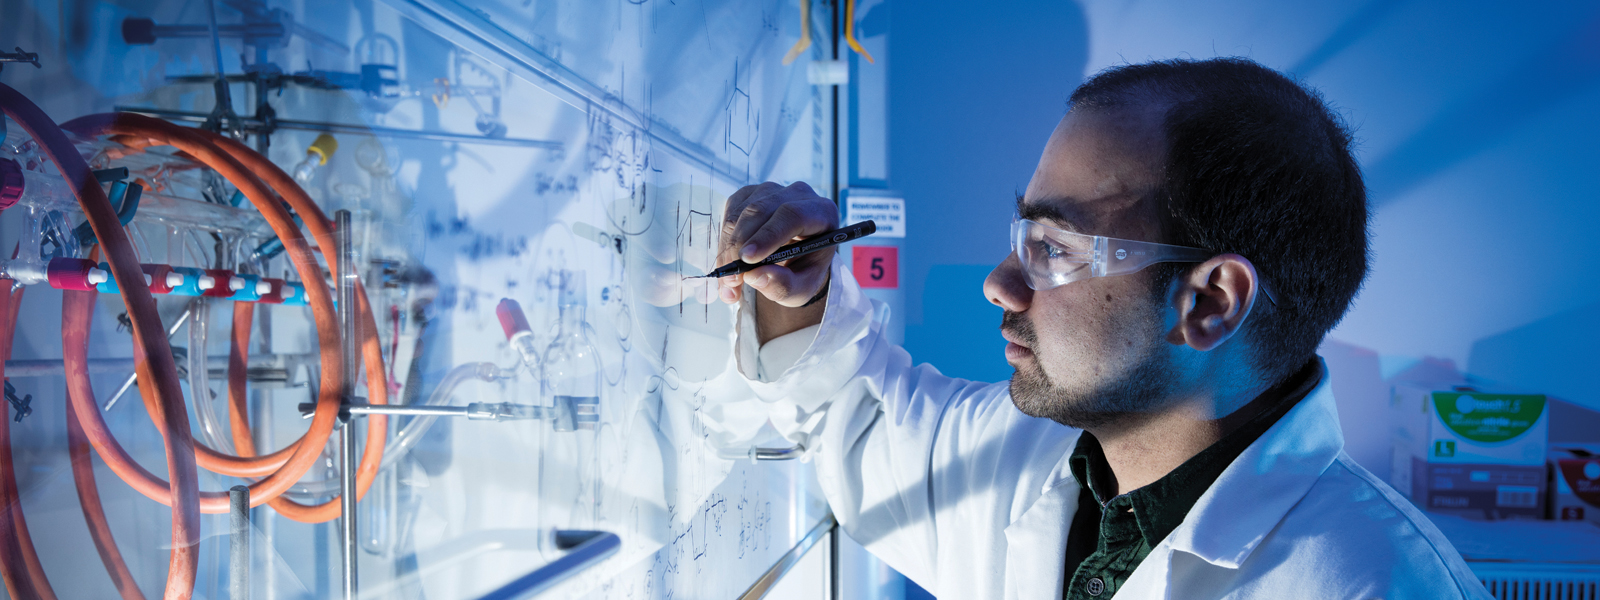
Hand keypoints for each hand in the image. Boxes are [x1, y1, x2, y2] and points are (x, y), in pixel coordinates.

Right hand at [717, 181, 836, 307]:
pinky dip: (724, 242)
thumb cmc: (804, 270)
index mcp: (822, 212)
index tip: (748, 259)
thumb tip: (756, 276)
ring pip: (740, 214)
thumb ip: (784, 286)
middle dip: (739, 247)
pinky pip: (730, 215)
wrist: (797, 259)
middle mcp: (797, 194)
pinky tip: (729, 262)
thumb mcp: (802, 288)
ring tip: (729, 282)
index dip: (768, 235)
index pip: (793, 215)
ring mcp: (771, 191)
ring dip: (728, 249)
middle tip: (732, 281)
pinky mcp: (750, 194)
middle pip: (760, 211)